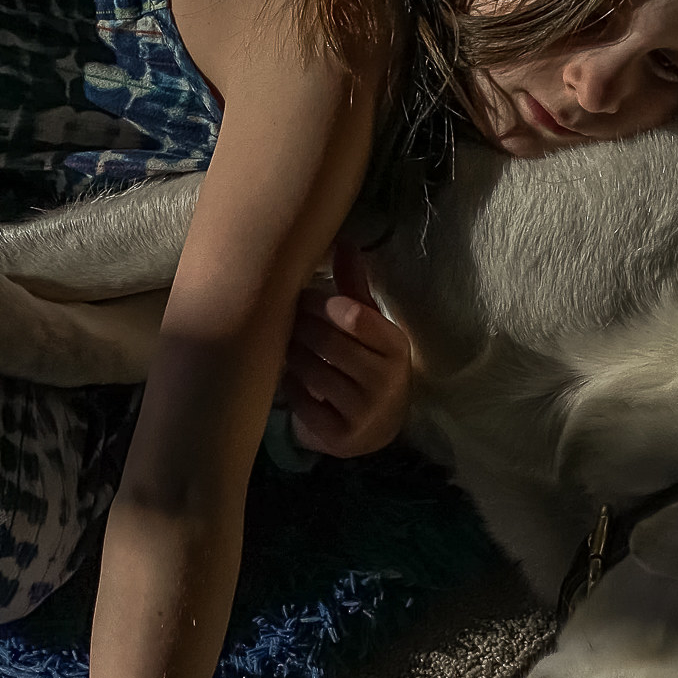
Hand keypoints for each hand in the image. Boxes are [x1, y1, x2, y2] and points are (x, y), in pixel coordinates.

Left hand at [282, 240, 412, 457]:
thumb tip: (344, 242)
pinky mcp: (341, 436)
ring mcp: (364, 412)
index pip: (356, 316)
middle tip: (282, 317)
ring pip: (312, 371)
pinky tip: (285, 376)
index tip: (303, 296)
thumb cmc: (367, 365)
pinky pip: (303, 403)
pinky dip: (289, 386)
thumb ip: (355, 288)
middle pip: (329, 343)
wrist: (375, 428)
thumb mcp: (369, 328)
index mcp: (395, 346)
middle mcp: (385, 380)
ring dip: (290, 354)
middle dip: (300, 326)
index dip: (323, 303)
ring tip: (282, 344)